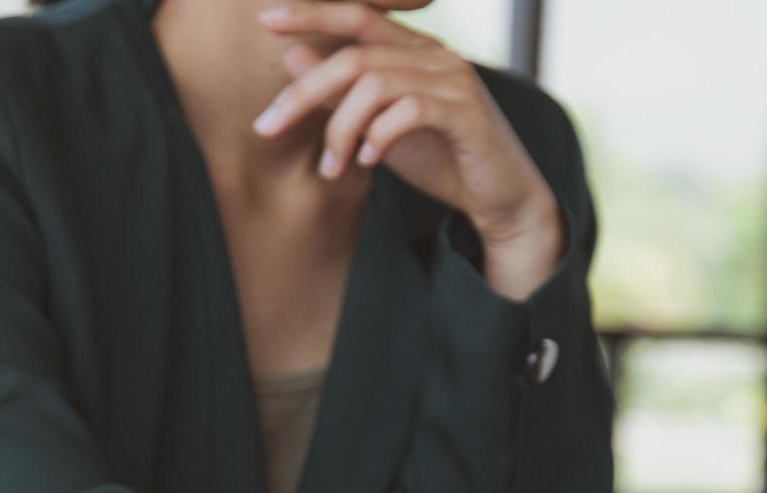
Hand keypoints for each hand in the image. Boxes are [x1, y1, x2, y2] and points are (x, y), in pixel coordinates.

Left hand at [254, 0, 562, 299]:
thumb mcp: (380, 127)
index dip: (312, 13)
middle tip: (267, 127)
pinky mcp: (466, 112)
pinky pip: (406, 111)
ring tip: (331, 168)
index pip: (359, 15)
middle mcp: (436, 55)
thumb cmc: (443, 161)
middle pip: (353, 55)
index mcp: (416, 51)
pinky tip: (367, 163)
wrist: (501, 200)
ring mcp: (454, 80)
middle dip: (303, 93)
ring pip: (374, 85)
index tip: (265, 19)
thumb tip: (293, 56)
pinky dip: (377, 138)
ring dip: (339, 130)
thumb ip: (343, 94)